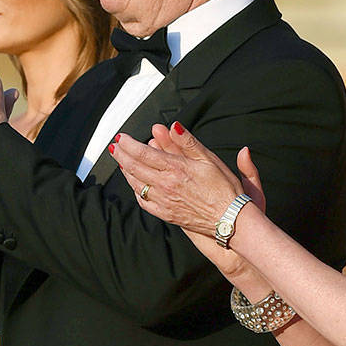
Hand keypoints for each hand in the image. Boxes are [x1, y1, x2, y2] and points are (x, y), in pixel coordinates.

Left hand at [111, 123, 266, 242]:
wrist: (230, 219)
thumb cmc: (224, 188)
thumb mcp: (208, 159)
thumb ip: (188, 142)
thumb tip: (172, 126)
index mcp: (175, 169)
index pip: (143, 153)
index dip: (129, 144)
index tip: (121, 137)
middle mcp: (165, 185)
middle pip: (134, 167)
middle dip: (121, 155)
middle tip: (114, 147)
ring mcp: (164, 201)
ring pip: (136, 184)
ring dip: (126, 171)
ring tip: (122, 162)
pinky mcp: (166, 214)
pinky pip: (144, 202)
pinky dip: (136, 190)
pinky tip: (136, 185)